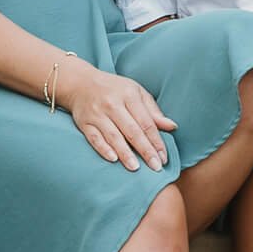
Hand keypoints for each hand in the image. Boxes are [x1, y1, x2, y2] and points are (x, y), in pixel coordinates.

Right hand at [55, 58, 176, 170]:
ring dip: (125, 153)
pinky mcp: (84, 122)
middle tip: (156, 167)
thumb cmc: (114, 89)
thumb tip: (172, 127)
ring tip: (136, 167)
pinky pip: (94, 138)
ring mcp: (97, 114)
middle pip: (132, 131)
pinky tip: (113, 159)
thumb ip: (153, 111)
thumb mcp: (136, 92)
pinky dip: (103, 148)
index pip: (146, 122)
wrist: (81, 83)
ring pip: (113, 136)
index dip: (156, 141)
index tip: (164, 158)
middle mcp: (112, 104)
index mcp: (129, 95)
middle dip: (145, 150)